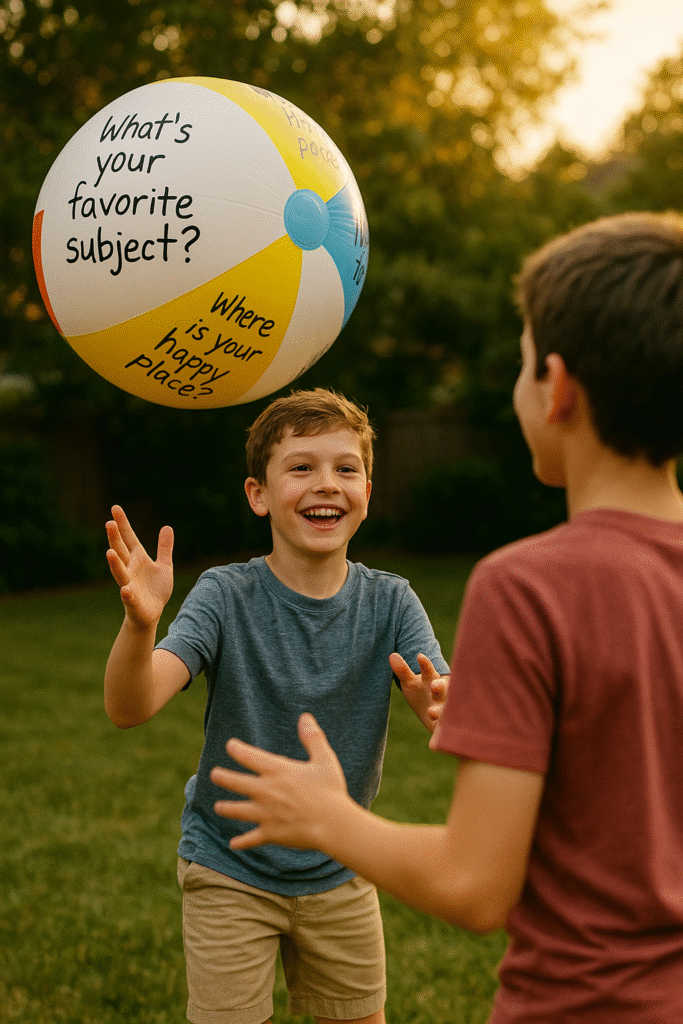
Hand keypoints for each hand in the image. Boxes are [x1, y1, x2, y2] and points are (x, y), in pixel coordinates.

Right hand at [105, 505, 173, 628]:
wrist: (151, 614)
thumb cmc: (155, 589)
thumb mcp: (164, 566)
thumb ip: (164, 548)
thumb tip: (167, 526)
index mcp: (138, 559)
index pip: (129, 538)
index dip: (123, 524)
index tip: (115, 508)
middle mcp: (130, 569)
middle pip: (121, 551)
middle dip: (115, 538)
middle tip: (109, 523)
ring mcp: (129, 584)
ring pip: (120, 573)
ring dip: (115, 564)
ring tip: (109, 553)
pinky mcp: (133, 601)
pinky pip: (129, 597)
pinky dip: (127, 593)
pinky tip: (126, 589)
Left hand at [211, 713, 349, 850]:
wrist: (333, 824)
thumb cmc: (331, 790)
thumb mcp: (324, 759)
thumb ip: (312, 737)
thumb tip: (305, 717)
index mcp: (278, 771)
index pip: (250, 756)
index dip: (237, 750)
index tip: (230, 745)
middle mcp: (266, 791)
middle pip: (237, 783)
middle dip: (223, 778)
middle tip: (214, 774)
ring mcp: (265, 813)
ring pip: (238, 810)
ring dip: (226, 808)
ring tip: (218, 807)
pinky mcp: (270, 833)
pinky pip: (251, 838)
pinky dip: (241, 842)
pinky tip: (233, 844)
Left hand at [390, 652, 448, 732]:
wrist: (437, 713)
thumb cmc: (423, 693)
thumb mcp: (411, 683)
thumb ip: (403, 671)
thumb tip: (391, 655)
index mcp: (433, 681)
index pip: (430, 671)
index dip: (425, 665)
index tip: (419, 657)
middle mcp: (443, 695)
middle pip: (444, 688)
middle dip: (440, 687)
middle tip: (434, 685)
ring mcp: (446, 711)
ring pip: (446, 710)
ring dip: (440, 711)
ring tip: (431, 712)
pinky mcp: (445, 727)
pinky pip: (444, 732)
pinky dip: (440, 736)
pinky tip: (433, 744)